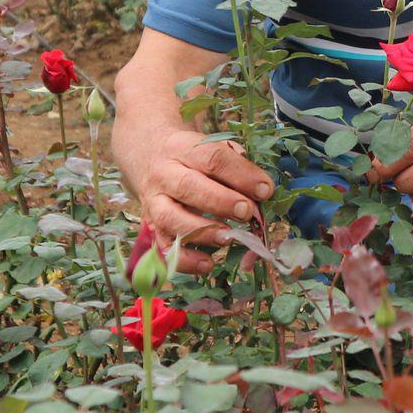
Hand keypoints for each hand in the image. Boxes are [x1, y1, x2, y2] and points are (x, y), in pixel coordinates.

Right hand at [121, 127, 273, 273]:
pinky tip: (208, 264)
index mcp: (182, 148)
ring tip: (229, 238)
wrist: (147, 157)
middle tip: (246, 212)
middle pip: (188, 186)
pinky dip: (185, 260)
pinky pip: (163, 248)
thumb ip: (236, 165)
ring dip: (202, 231)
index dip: (241, 175)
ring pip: (170, 219)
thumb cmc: (191, 157)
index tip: (265, 190)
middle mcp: (163, 175)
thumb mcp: (210, 148)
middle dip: (221, 201)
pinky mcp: (150, 228)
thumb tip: (262, 191)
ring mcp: (153, 203)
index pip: (212, 158)